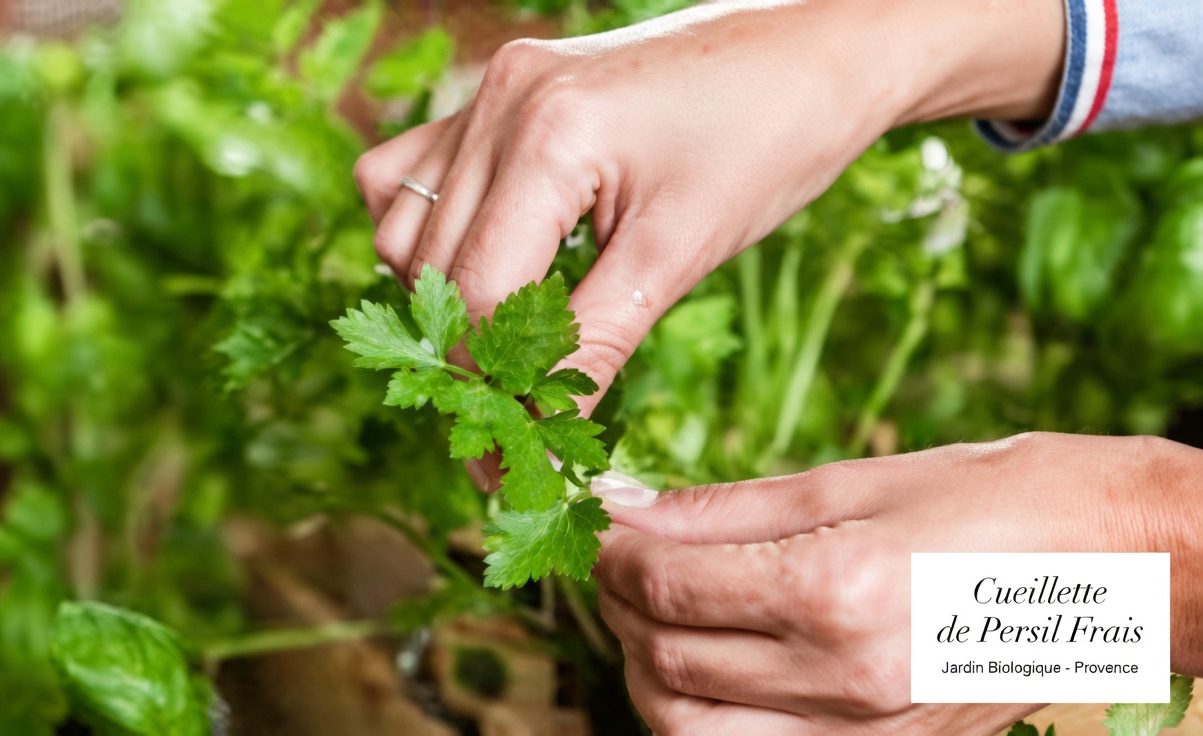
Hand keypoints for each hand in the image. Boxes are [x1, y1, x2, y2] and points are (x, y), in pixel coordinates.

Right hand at [355, 0, 1063, 416]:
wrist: (813, 50)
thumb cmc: (771, 139)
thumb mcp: (682, 253)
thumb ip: (594, 344)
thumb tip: (541, 437)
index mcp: (547, 133)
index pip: (476, 292)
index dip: (489, 386)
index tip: (510, 458)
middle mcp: (499, 101)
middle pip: (430, 267)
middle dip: (467, 356)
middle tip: (513, 423)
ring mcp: (490, 90)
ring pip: (404, 224)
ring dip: (442, 296)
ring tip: (508, 346)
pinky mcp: (497, 93)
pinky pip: (413, 173)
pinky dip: (432, 234)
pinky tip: (490, 264)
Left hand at [591, 432, 1202, 734]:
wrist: (1126, 565)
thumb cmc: (1001, 500)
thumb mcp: (856, 481)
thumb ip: (726, 507)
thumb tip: (628, 508)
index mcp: (837, 591)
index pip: (667, 587)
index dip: (612, 555)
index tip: (603, 524)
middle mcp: (844, 680)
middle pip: (666, 663)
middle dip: (620, 610)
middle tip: (623, 562)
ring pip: (692, 733)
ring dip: (649, 674)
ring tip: (658, 617)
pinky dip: (707, 718)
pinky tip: (712, 665)